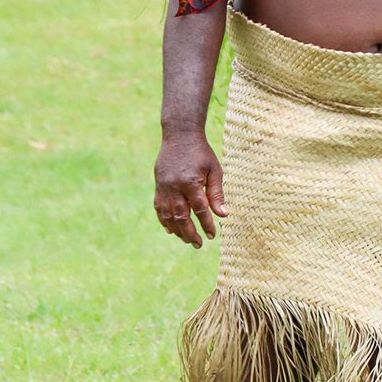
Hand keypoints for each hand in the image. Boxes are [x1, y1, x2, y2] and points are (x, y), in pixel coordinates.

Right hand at [154, 132, 226, 247]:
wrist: (180, 137)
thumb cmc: (201, 153)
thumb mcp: (215, 170)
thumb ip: (217, 193)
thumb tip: (224, 214)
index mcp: (190, 183)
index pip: (200, 210)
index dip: (206, 224)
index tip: (212, 235)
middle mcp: (174, 187)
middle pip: (181, 216)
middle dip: (190, 233)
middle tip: (198, 244)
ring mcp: (163, 187)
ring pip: (168, 214)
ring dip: (177, 230)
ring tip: (187, 240)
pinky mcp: (158, 186)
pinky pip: (159, 207)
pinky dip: (164, 220)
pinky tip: (171, 230)